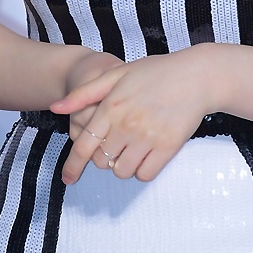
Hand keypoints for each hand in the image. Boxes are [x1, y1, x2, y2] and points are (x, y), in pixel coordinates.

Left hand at [51, 47, 213, 184]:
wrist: (197, 76)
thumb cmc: (156, 73)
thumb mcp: (116, 75)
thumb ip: (84, 93)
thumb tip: (55, 108)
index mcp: (111, 107)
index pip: (84, 146)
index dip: (72, 166)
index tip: (68, 179)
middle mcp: (126, 125)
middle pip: (102, 162)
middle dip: (104, 159)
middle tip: (116, 146)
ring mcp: (148, 137)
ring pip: (123, 171)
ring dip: (123, 166)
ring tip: (132, 149)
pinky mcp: (168, 147)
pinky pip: (145, 174)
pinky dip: (142, 170)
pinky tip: (146, 155)